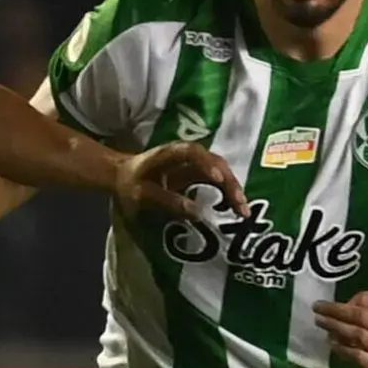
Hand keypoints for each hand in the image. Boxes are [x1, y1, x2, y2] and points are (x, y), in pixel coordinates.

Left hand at [111, 141, 244, 221]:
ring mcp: (197, 164)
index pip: (192, 153)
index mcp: (170, 153)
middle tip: (240, 205)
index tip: (218, 180)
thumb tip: (198, 214)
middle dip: (230, 183)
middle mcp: (188, 155)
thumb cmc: (131, 184)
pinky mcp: (200, 175)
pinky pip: (219, 182)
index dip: (207, 163)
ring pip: (221, 172)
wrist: (124, 177)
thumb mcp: (142, 195)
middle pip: (215, 163)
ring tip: (243, 211)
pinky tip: (236, 210)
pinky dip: (228, 195)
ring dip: (234, 190)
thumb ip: (167, 202)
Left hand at [314, 292, 367, 367]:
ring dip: (337, 328)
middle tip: (317, 310)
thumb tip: (345, 305)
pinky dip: (343, 349)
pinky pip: (359, 357)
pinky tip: (332, 344)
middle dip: (336, 312)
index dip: (344, 301)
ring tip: (321, 323)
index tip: (326, 303)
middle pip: (361, 318)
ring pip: (359, 336)